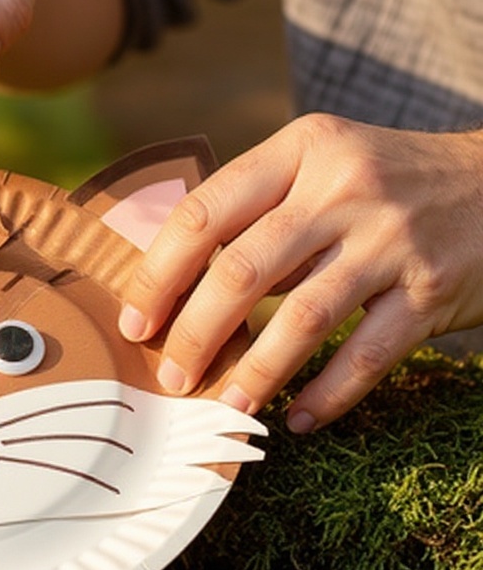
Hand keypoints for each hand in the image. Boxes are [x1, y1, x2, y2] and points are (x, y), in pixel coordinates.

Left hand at [119, 114, 482, 430]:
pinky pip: (367, 355)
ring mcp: (393, 239)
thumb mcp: (322, 165)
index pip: (205, 214)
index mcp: (302, 150)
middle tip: (171, 376)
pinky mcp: (434, 289)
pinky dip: (328, 395)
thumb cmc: (388, 181)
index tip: (134, 322)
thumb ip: (257, 210)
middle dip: (194, 334)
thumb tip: (174, 284)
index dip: (158, 275)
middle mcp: (344, 188)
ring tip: (225, 406)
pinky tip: (299, 419)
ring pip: (302, 319)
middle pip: (242, 271)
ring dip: (255, 373)